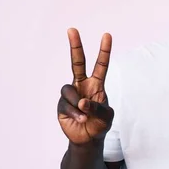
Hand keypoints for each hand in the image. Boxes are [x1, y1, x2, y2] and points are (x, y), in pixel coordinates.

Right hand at [57, 28, 114, 144]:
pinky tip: (80, 119)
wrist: (88, 139)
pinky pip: (65, 104)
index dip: (104, 51)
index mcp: (97, 85)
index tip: (107, 35)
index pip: (101, 65)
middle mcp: (82, 85)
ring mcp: (71, 94)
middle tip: (72, 29)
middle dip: (75, 46)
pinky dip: (74, 113)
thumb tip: (82, 101)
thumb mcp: (106, 116)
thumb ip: (98, 108)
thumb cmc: (100, 124)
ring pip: (68, 88)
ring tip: (84, 115)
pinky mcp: (62, 105)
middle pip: (77, 62)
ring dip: (76, 102)